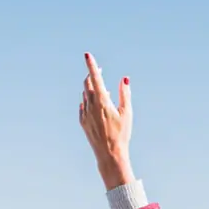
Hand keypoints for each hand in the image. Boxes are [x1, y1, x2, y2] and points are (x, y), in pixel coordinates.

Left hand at [79, 52, 134, 189]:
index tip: (87, 54)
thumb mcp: (127, 113)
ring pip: (85, 94)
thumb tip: (124, 78)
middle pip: (87, 83)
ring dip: (92, 88)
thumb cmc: (121, 133)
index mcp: (102, 101)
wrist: (109, 153)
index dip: (91, 65)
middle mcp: (90, 105)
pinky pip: (83, 105)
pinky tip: (97, 104)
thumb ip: (124, 94)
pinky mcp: (82, 121)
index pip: (95, 78)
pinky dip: (89, 100)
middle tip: (99, 70)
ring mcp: (84, 113)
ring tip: (104, 90)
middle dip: (93, 75)